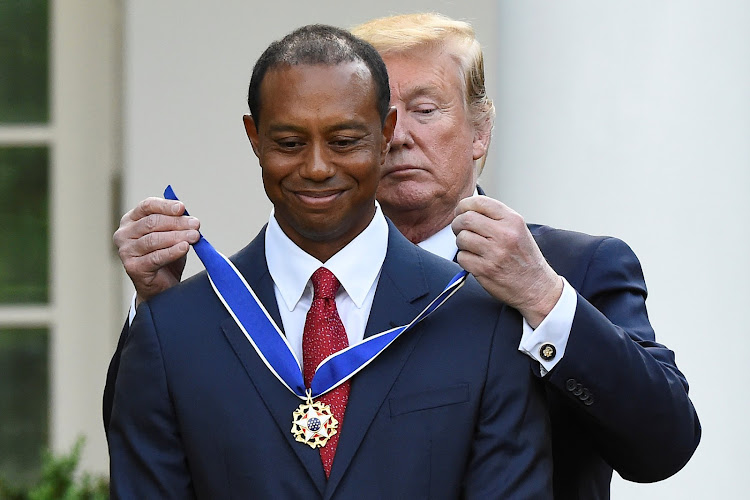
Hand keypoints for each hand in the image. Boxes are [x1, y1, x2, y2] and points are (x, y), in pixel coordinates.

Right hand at [113, 197, 200, 304]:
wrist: (161, 285)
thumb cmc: (165, 256)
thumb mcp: (171, 235)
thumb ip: (177, 224)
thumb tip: (189, 217)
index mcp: (131, 220)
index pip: (147, 206)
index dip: (165, 205)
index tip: (181, 208)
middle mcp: (124, 234)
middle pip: (152, 222)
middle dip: (177, 222)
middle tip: (195, 225)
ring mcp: (126, 251)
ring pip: (154, 239)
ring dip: (177, 236)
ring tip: (194, 236)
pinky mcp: (133, 267)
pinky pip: (155, 257)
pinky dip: (172, 251)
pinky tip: (184, 247)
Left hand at [451, 196, 562, 327]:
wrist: (535, 287)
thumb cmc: (525, 258)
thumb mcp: (518, 230)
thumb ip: (496, 218)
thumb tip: (468, 209)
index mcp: (512, 220)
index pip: (480, 202)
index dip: (464, 205)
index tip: (460, 211)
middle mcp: (504, 234)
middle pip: (466, 219)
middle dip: (458, 224)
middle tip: (459, 229)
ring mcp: (494, 253)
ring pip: (462, 238)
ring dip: (461, 243)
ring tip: (471, 247)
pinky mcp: (485, 269)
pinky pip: (462, 257)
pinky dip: (464, 258)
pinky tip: (475, 260)